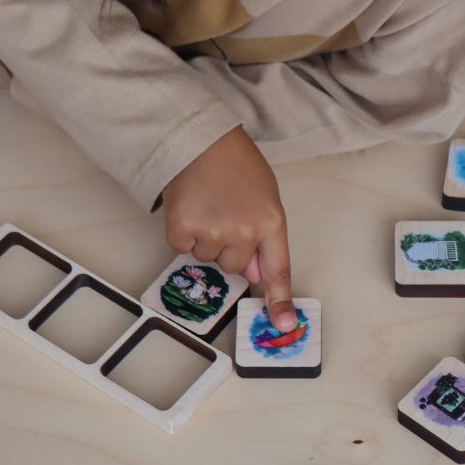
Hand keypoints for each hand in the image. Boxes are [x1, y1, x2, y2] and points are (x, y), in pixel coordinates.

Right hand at [161, 126, 295, 331]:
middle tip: (224, 213)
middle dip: (228, 247)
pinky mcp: (183, 228)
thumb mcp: (264, 195)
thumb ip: (263, 236)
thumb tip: (256, 276)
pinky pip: (182, 248)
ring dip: (205, 237)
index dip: (280, 300)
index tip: (283, 326)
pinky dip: (182, 232)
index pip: (278, 269)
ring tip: (207, 203)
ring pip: (207, 258)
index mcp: (271, 221)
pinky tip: (190, 206)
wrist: (200, 138)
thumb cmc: (235, 162)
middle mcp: (245, 231)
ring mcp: (213, 231)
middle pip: (234, 266)